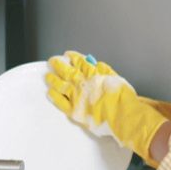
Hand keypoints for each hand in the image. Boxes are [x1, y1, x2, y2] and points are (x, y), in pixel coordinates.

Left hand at [45, 51, 167, 165]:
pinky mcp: (75, 111)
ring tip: (48, 76)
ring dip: (53, 79)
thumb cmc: (122, 98)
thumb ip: (104, 70)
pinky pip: (61, 102)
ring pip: (60, 85)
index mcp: (93, 74)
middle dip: (58, 64)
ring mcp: (77, 97)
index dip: (71, 57)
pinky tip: (49, 93)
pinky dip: (54, 97)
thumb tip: (96, 64)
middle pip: (66, 71)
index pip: (79, 62)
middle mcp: (82, 83)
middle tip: (52, 61)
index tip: (66, 54)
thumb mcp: (116, 78)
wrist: (122, 114)